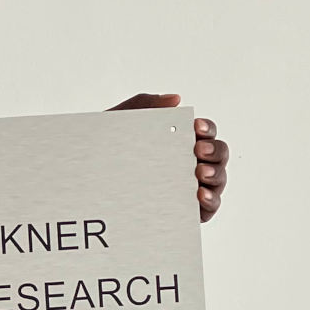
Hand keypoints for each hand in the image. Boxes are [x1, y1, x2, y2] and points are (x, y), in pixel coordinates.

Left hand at [108, 93, 227, 221]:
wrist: (90, 186)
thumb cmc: (110, 152)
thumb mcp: (120, 124)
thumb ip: (145, 105)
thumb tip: (176, 99)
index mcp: (182, 141)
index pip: (206, 132)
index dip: (207, 128)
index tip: (196, 127)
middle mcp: (194, 163)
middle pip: (219, 154)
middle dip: (214, 150)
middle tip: (198, 150)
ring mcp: (195, 187)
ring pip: (219, 179)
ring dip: (215, 174)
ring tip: (201, 173)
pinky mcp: (191, 211)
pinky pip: (210, 206)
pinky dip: (211, 200)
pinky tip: (200, 195)